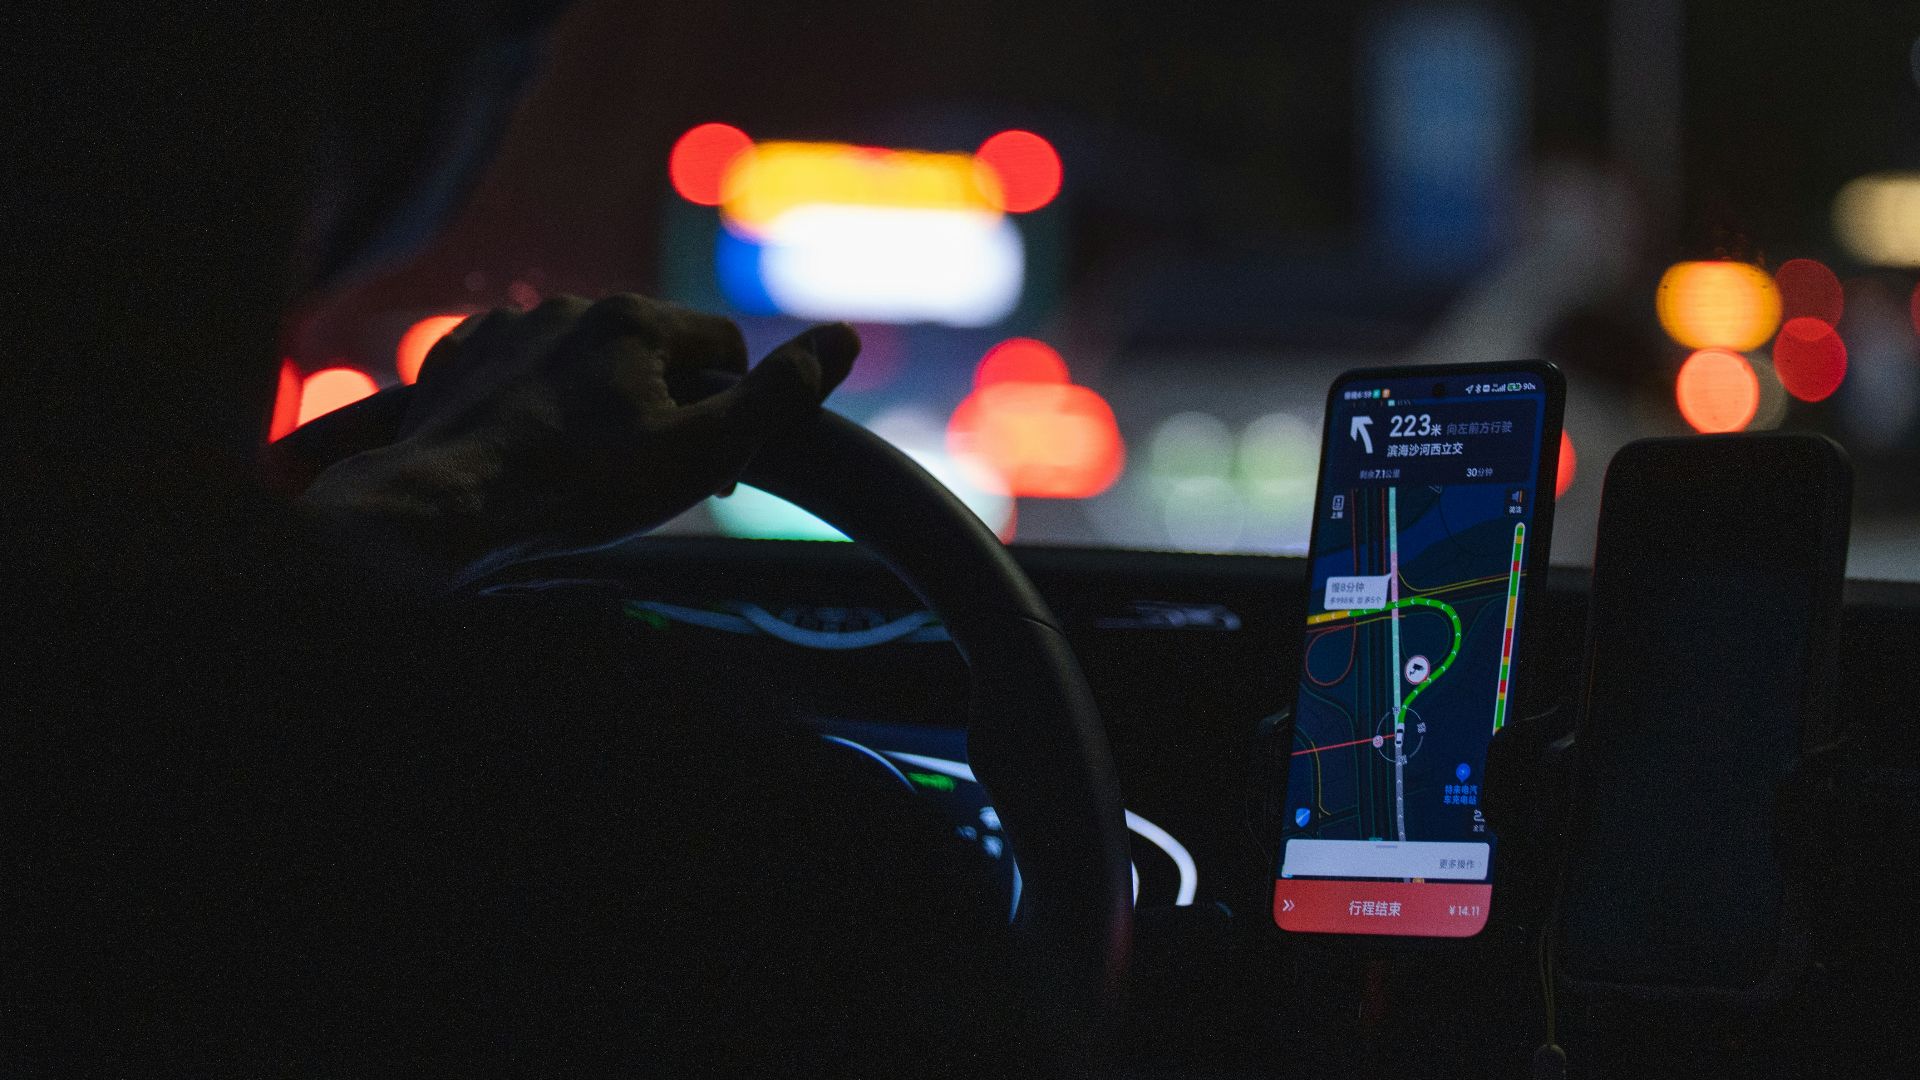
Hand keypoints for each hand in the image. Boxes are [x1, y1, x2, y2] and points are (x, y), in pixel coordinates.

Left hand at [297, 295, 857, 580]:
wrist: (449, 507)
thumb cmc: (581, 487)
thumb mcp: (702, 450)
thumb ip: (778, 394)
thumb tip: (843, 337)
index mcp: (636, 318)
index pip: (723, 346)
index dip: (733, 408)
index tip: (714, 465)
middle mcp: (572, 305)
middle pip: (652, 353)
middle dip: (663, 405)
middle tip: (647, 477)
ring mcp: (509, 328)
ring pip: (583, 362)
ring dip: (597, 402)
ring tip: (582, 469)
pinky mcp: (460, 358)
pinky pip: (520, 372)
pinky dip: (534, 404)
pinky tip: (529, 450)